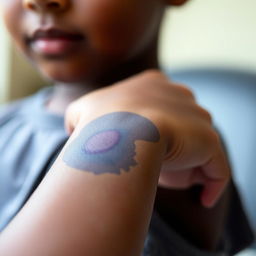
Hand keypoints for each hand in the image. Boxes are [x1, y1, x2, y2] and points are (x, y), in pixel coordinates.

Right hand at [65, 70, 229, 207]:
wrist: (116, 135)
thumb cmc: (97, 123)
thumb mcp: (83, 110)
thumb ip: (86, 111)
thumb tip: (76, 125)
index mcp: (153, 84)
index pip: (162, 106)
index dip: (155, 128)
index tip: (146, 148)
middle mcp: (180, 94)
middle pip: (184, 124)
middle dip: (175, 144)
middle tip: (159, 167)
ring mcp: (198, 116)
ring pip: (199, 145)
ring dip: (189, 164)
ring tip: (170, 181)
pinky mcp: (208, 141)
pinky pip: (217, 167)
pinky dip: (213, 183)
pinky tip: (204, 198)